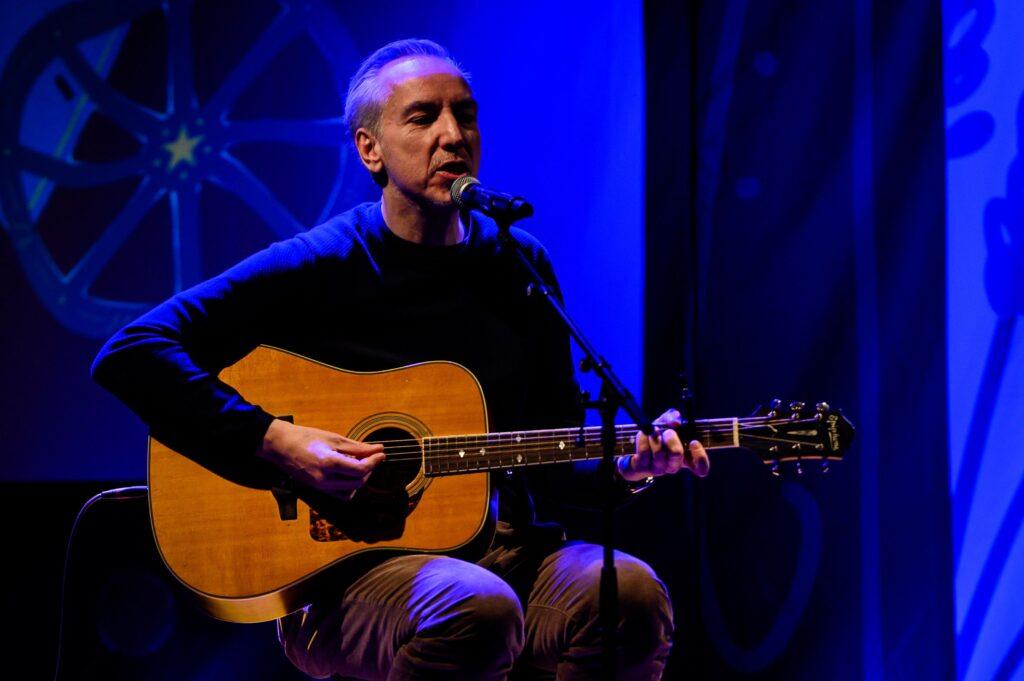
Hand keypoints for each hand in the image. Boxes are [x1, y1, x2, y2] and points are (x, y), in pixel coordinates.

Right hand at [257, 419, 385, 499]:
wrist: (281, 446)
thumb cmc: (306, 438)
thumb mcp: (333, 439)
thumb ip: (357, 447)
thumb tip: (377, 449)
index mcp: (329, 463)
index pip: (360, 469)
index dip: (374, 462)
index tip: (381, 453)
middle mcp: (325, 479)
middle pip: (358, 481)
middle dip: (369, 470)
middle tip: (372, 457)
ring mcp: (320, 487)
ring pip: (350, 490)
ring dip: (360, 479)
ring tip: (360, 464)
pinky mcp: (317, 489)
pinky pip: (340, 494)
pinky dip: (349, 487)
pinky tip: (349, 474)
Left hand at [622, 408, 709, 480]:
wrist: (634, 451)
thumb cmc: (655, 437)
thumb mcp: (664, 424)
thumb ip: (671, 418)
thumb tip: (676, 418)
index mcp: (684, 457)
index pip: (700, 467)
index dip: (700, 457)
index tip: (693, 442)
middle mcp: (673, 465)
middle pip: (677, 456)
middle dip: (672, 439)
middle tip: (668, 432)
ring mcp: (658, 469)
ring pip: (659, 454)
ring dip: (655, 438)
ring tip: (653, 430)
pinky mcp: (643, 468)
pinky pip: (644, 452)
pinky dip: (643, 439)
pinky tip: (643, 434)